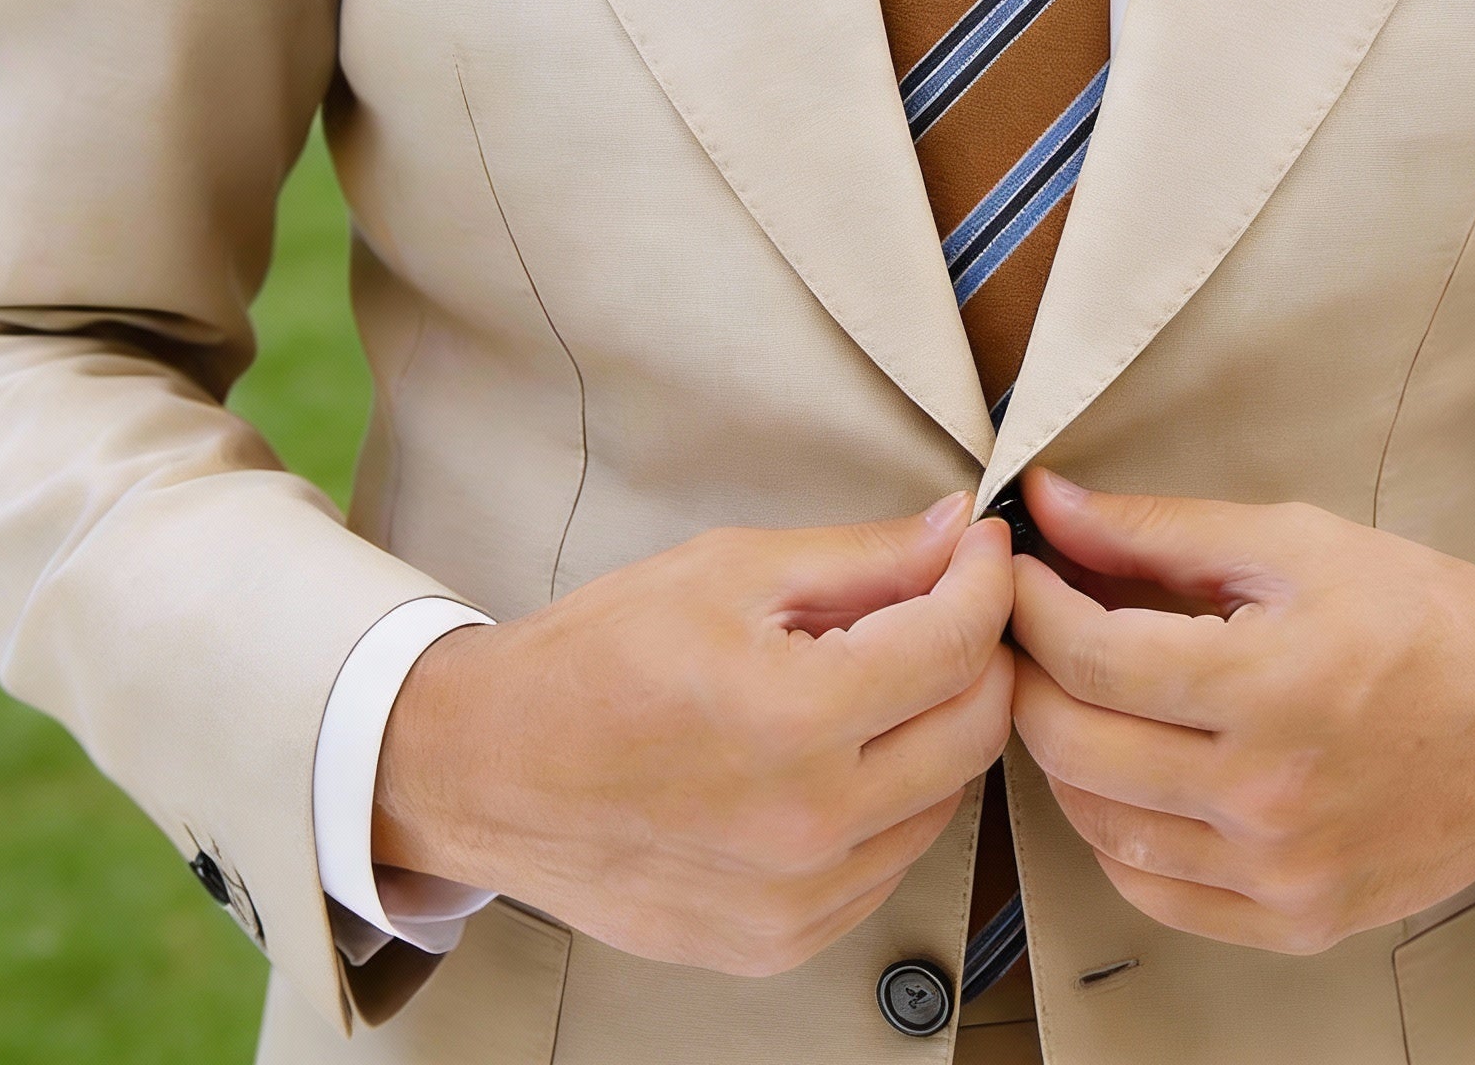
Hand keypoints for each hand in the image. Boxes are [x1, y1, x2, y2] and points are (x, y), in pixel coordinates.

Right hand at [374, 496, 1014, 974]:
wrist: (489, 770)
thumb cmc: (592, 663)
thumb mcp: (729, 571)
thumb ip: (863, 557)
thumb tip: (956, 533)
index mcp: (793, 720)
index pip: (957, 645)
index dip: (986, 581)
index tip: (981, 550)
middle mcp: (806, 825)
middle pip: (976, 729)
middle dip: (979, 651)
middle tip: (946, 604)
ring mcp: (797, 899)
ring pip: (945, 799)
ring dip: (936, 727)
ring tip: (875, 677)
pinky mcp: (781, 940)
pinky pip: (890, 861)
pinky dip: (891, 799)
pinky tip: (840, 752)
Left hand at [1009, 470, 1474, 954]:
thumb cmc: (1423, 616)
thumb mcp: (1293, 542)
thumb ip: (1157, 529)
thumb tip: (1050, 504)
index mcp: (1270, 685)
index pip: (1090, 657)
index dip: (1030, 605)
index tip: (1016, 570)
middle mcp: (1269, 794)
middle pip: (1074, 744)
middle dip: (1028, 674)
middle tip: (1028, 628)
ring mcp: (1281, 871)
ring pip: (1098, 825)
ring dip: (1061, 753)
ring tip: (1074, 693)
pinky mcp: (1296, 920)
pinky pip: (1153, 892)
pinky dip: (1114, 833)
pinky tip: (1125, 774)